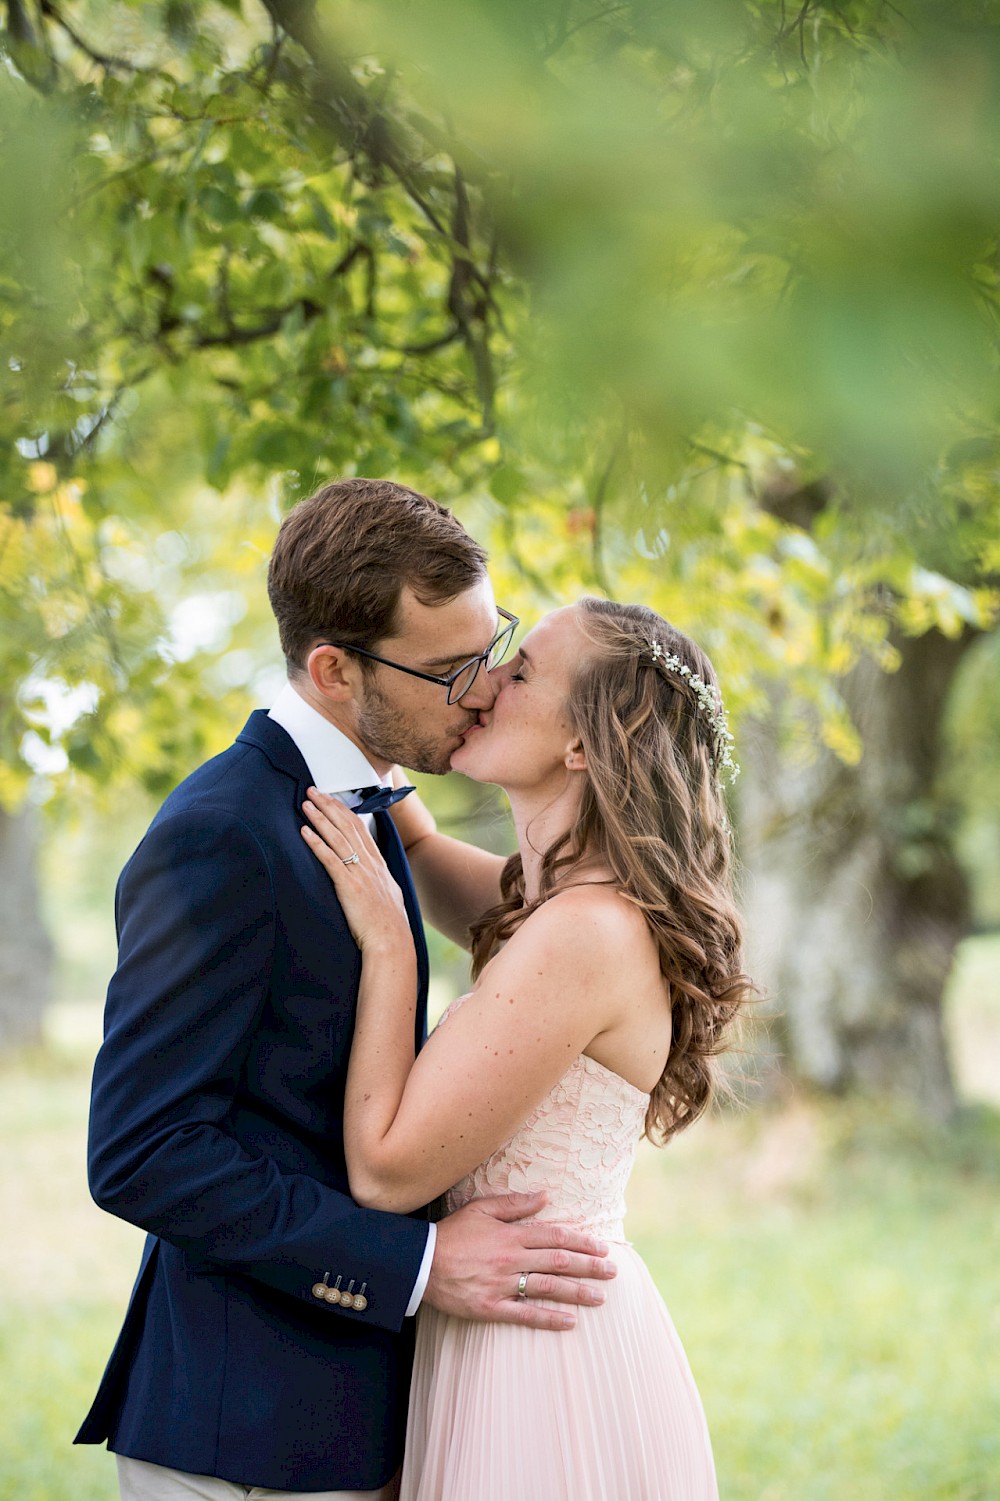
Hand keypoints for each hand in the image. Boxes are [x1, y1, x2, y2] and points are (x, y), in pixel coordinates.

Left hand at [301, 789, 411, 953]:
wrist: (391, 941)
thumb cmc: (388, 924)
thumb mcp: (388, 894)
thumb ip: (378, 879)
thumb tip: (371, 875)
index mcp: (378, 863)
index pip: (359, 827)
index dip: (343, 810)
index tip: (330, 798)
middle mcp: (370, 863)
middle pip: (347, 826)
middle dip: (329, 806)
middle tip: (312, 791)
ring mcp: (360, 873)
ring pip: (338, 837)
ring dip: (320, 818)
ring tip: (305, 804)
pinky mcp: (349, 885)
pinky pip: (330, 859)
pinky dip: (317, 843)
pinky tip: (305, 832)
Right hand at [424, 1191, 616, 1331]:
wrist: (420, 1263)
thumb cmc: (452, 1233)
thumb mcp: (481, 1209)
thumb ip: (515, 1204)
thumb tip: (546, 1197)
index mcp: (511, 1234)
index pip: (555, 1236)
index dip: (581, 1242)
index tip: (602, 1248)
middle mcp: (511, 1259)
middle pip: (558, 1262)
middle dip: (589, 1267)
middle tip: (612, 1272)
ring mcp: (502, 1284)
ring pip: (548, 1288)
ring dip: (577, 1293)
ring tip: (600, 1297)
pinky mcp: (491, 1307)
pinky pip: (525, 1314)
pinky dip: (549, 1318)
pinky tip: (570, 1322)